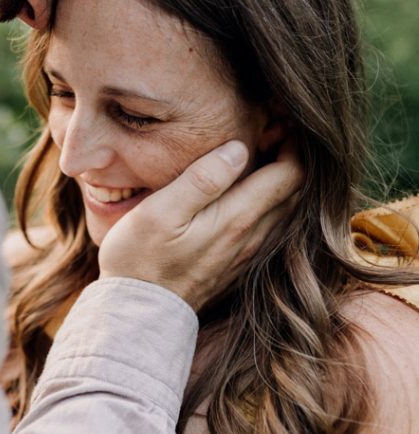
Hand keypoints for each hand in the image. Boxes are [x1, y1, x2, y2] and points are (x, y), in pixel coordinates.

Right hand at [98, 139, 302, 311]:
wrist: (138, 315)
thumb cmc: (140, 259)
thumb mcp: (161, 212)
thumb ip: (202, 179)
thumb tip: (239, 148)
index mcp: (238, 218)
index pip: (290, 173)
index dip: (292, 140)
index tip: (275, 118)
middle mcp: (253, 237)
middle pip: (294, 190)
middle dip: (290, 155)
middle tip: (270, 128)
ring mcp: (248, 254)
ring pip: (284, 209)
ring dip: (280, 179)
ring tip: (259, 153)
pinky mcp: (238, 265)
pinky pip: (270, 226)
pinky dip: (269, 201)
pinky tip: (246, 190)